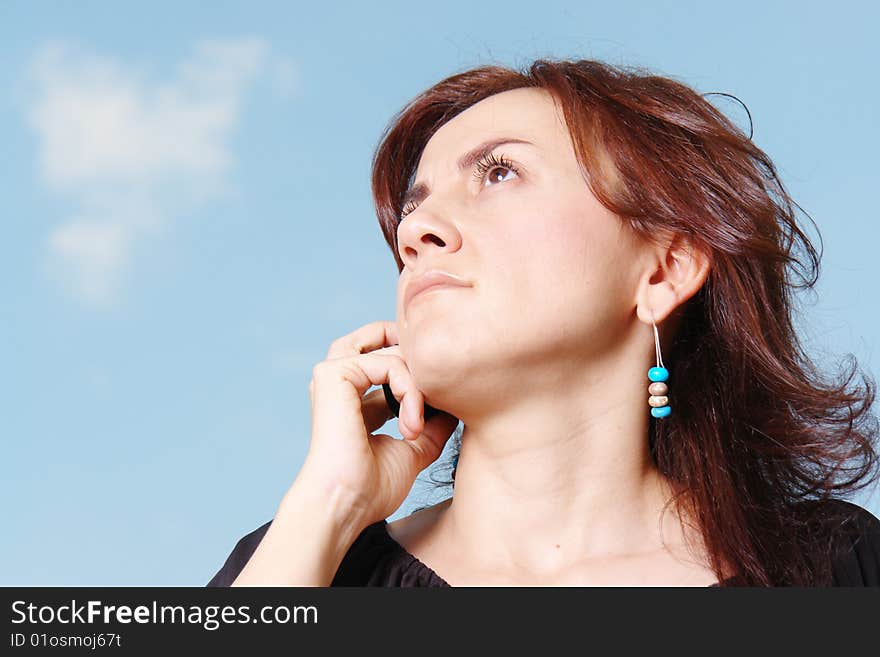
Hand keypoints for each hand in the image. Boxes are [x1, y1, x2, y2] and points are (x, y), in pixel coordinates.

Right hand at [296, 320, 458, 526]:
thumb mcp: (414, 448)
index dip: (421, 378)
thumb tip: (455, 405)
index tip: (441, 406)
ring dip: (417, 381)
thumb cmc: (372, 487)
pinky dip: (409, 390)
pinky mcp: (333, 373)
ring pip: (391, 349)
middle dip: (419, 364)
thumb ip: (431, 423)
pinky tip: (411, 425)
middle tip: (437, 397)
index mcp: (353, 398)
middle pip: (383, 338)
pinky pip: (387, 361)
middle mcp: (341, 382)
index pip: (390, 364)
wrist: (346, 504)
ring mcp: (334, 375)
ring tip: (420, 422)